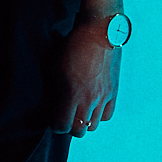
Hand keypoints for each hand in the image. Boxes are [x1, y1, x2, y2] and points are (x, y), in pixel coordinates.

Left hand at [51, 23, 120, 137]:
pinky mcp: (113, 91)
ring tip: (77, 110)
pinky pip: (106, 116)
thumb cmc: (72, 45)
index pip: (62, 126)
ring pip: (93, 126)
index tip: (51, 117)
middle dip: (68, 126)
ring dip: (83, 121)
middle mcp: (89, 99)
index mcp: (72, 94)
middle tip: (63, 115)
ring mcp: (103, 97)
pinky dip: (98, 115)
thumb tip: (48, 105)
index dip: (54, 124)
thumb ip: (51, 90)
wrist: (99, 31)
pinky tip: (91, 105)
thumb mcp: (53, 66)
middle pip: (78, 131)